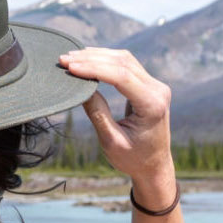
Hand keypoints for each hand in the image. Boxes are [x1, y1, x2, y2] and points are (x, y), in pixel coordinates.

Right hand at [58, 47, 175, 196]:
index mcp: (152, 105)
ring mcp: (155, 86)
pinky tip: (87, 59)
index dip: (94, 68)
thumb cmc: (133, 159)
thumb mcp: (111, 141)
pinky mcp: (149, 85)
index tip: (70, 67)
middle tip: (64, 60)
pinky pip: (126, 65)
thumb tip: (81, 87)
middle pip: (123, 63)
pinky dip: (105, 60)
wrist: (154, 166)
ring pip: (124, 59)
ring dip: (97, 56)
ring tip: (71, 57)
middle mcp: (158, 90)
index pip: (121, 77)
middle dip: (91, 59)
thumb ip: (97, 113)